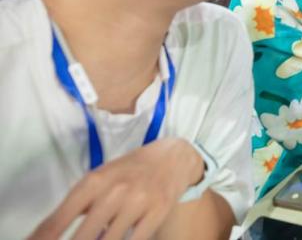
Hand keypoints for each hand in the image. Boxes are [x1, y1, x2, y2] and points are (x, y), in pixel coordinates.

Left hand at [29, 138, 202, 239]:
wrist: (172, 157)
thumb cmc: (128, 171)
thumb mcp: (99, 179)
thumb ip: (77, 205)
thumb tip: (46, 235)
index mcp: (93, 182)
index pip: (58, 220)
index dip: (42, 239)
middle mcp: (114, 191)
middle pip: (82, 237)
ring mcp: (138, 202)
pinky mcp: (158, 212)